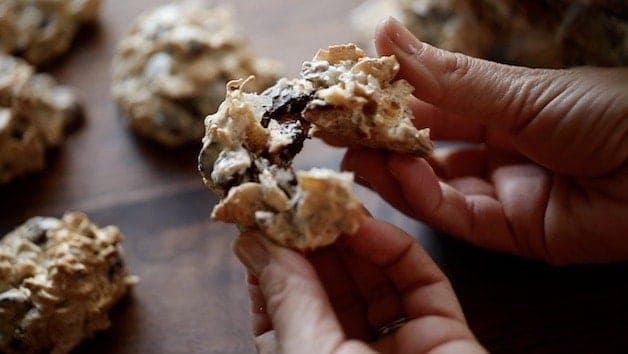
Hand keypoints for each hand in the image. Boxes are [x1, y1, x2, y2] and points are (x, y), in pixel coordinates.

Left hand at [232, 217, 485, 353]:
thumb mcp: (308, 353)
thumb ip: (285, 294)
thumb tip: (249, 242)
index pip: (280, 304)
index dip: (272, 258)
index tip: (264, 215)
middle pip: (327, 285)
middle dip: (314, 239)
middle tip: (303, 195)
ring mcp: (397, 346)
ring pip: (371, 278)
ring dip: (352, 238)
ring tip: (333, 199)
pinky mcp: (442, 333)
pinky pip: (418, 281)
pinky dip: (394, 249)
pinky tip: (368, 225)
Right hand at [341, 17, 627, 264]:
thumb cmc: (609, 112)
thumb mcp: (518, 90)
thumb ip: (445, 76)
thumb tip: (384, 32)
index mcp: (505, 107)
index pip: (434, 106)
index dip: (391, 102)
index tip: (350, 96)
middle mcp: (501, 150)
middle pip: (429, 150)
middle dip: (382, 143)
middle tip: (336, 133)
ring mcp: (506, 193)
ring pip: (436, 188)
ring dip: (394, 173)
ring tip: (356, 157)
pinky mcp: (515, 233)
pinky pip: (460, 217)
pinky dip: (425, 199)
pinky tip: (398, 176)